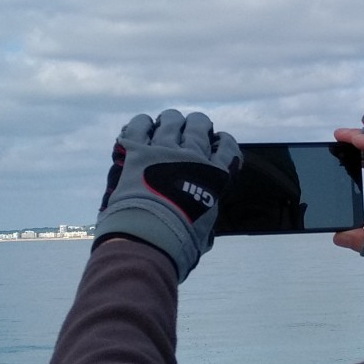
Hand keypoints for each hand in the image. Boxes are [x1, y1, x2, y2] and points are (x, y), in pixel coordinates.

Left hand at [94, 110, 241, 281]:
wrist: (149, 236)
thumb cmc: (179, 243)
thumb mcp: (204, 234)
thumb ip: (205, 226)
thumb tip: (204, 238)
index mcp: (214, 176)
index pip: (227, 148)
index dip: (223, 142)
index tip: (218, 141)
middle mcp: (192, 157)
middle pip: (198, 126)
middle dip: (197, 124)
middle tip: (191, 128)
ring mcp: (164, 151)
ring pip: (171, 121)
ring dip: (171, 121)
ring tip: (168, 124)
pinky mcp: (137, 151)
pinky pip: (140, 126)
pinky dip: (141, 123)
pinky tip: (143, 125)